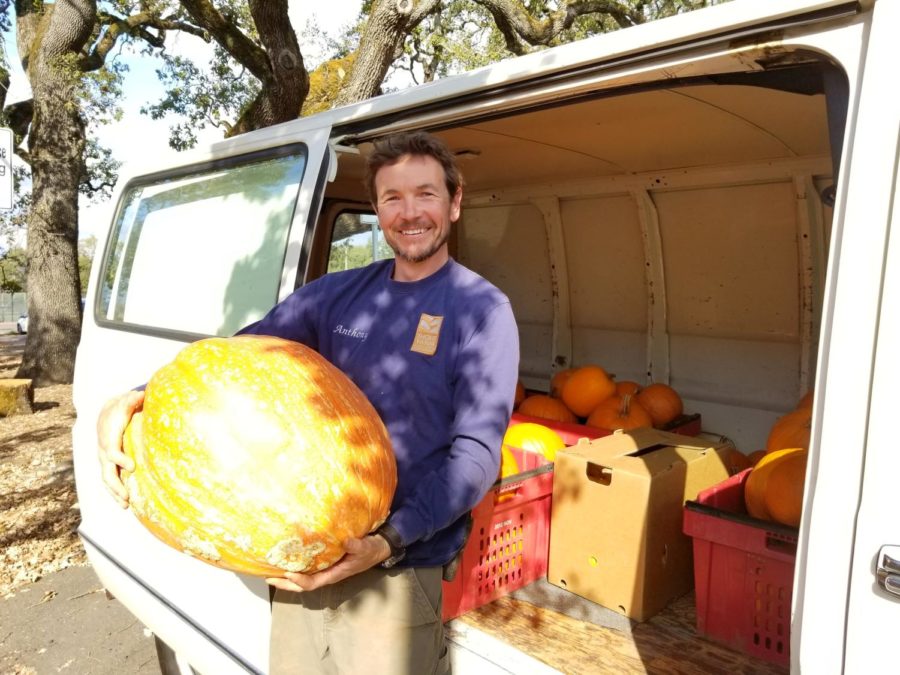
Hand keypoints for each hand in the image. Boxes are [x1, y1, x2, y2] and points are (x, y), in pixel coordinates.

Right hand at [97, 389, 143, 507]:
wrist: (108, 413)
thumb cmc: (121, 408)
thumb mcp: (126, 402)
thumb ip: (132, 400)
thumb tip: (140, 395)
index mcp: (109, 438)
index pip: (111, 452)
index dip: (120, 460)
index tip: (132, 467)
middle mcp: (104, 452)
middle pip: (107, 472)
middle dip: (116, 486)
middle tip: (127, 497)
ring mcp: (105, 460)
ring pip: (107, 480)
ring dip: (116, 494)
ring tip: (127, 506)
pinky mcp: (109, 464)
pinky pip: (111, 480)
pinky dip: (116, 492)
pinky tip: (126, 503)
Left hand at [266, 535, 391, 591]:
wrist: (376, 548)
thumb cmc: (370, 550)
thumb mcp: (366, 548)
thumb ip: (356, 547)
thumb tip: (346, 541)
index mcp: (334, 574)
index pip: (313, 583)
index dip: (300, 580)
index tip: (288, 572)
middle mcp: (326, 574)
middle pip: (302, 584)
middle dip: (285, 583)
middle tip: (268, 577)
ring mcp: (324, 568)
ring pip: (301, 577)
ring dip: (286, 576)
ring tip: (270, 569)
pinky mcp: (324, 560)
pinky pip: (306, 566)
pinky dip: (294, 564)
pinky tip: (285, 558)